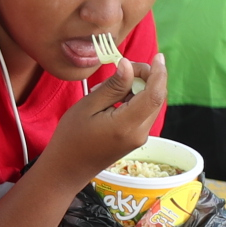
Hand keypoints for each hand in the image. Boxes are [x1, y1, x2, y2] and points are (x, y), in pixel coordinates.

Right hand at [42, 50, 168, 183]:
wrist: (66, 170)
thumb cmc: (70, 139)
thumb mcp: (87, 107)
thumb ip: (112, 87)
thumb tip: (128, 66)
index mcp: (126, 125)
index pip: (154, 95)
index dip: (159, 73)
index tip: (157, 56)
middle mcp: (139, 133)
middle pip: (156, 97)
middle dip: (146, 77)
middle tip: (122, 69)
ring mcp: (139, 137)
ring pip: (150, 104)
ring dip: (138, 89)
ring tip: (108, 89)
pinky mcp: (135, 138)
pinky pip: (142, 112)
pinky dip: (133, 100)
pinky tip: (112, 100)